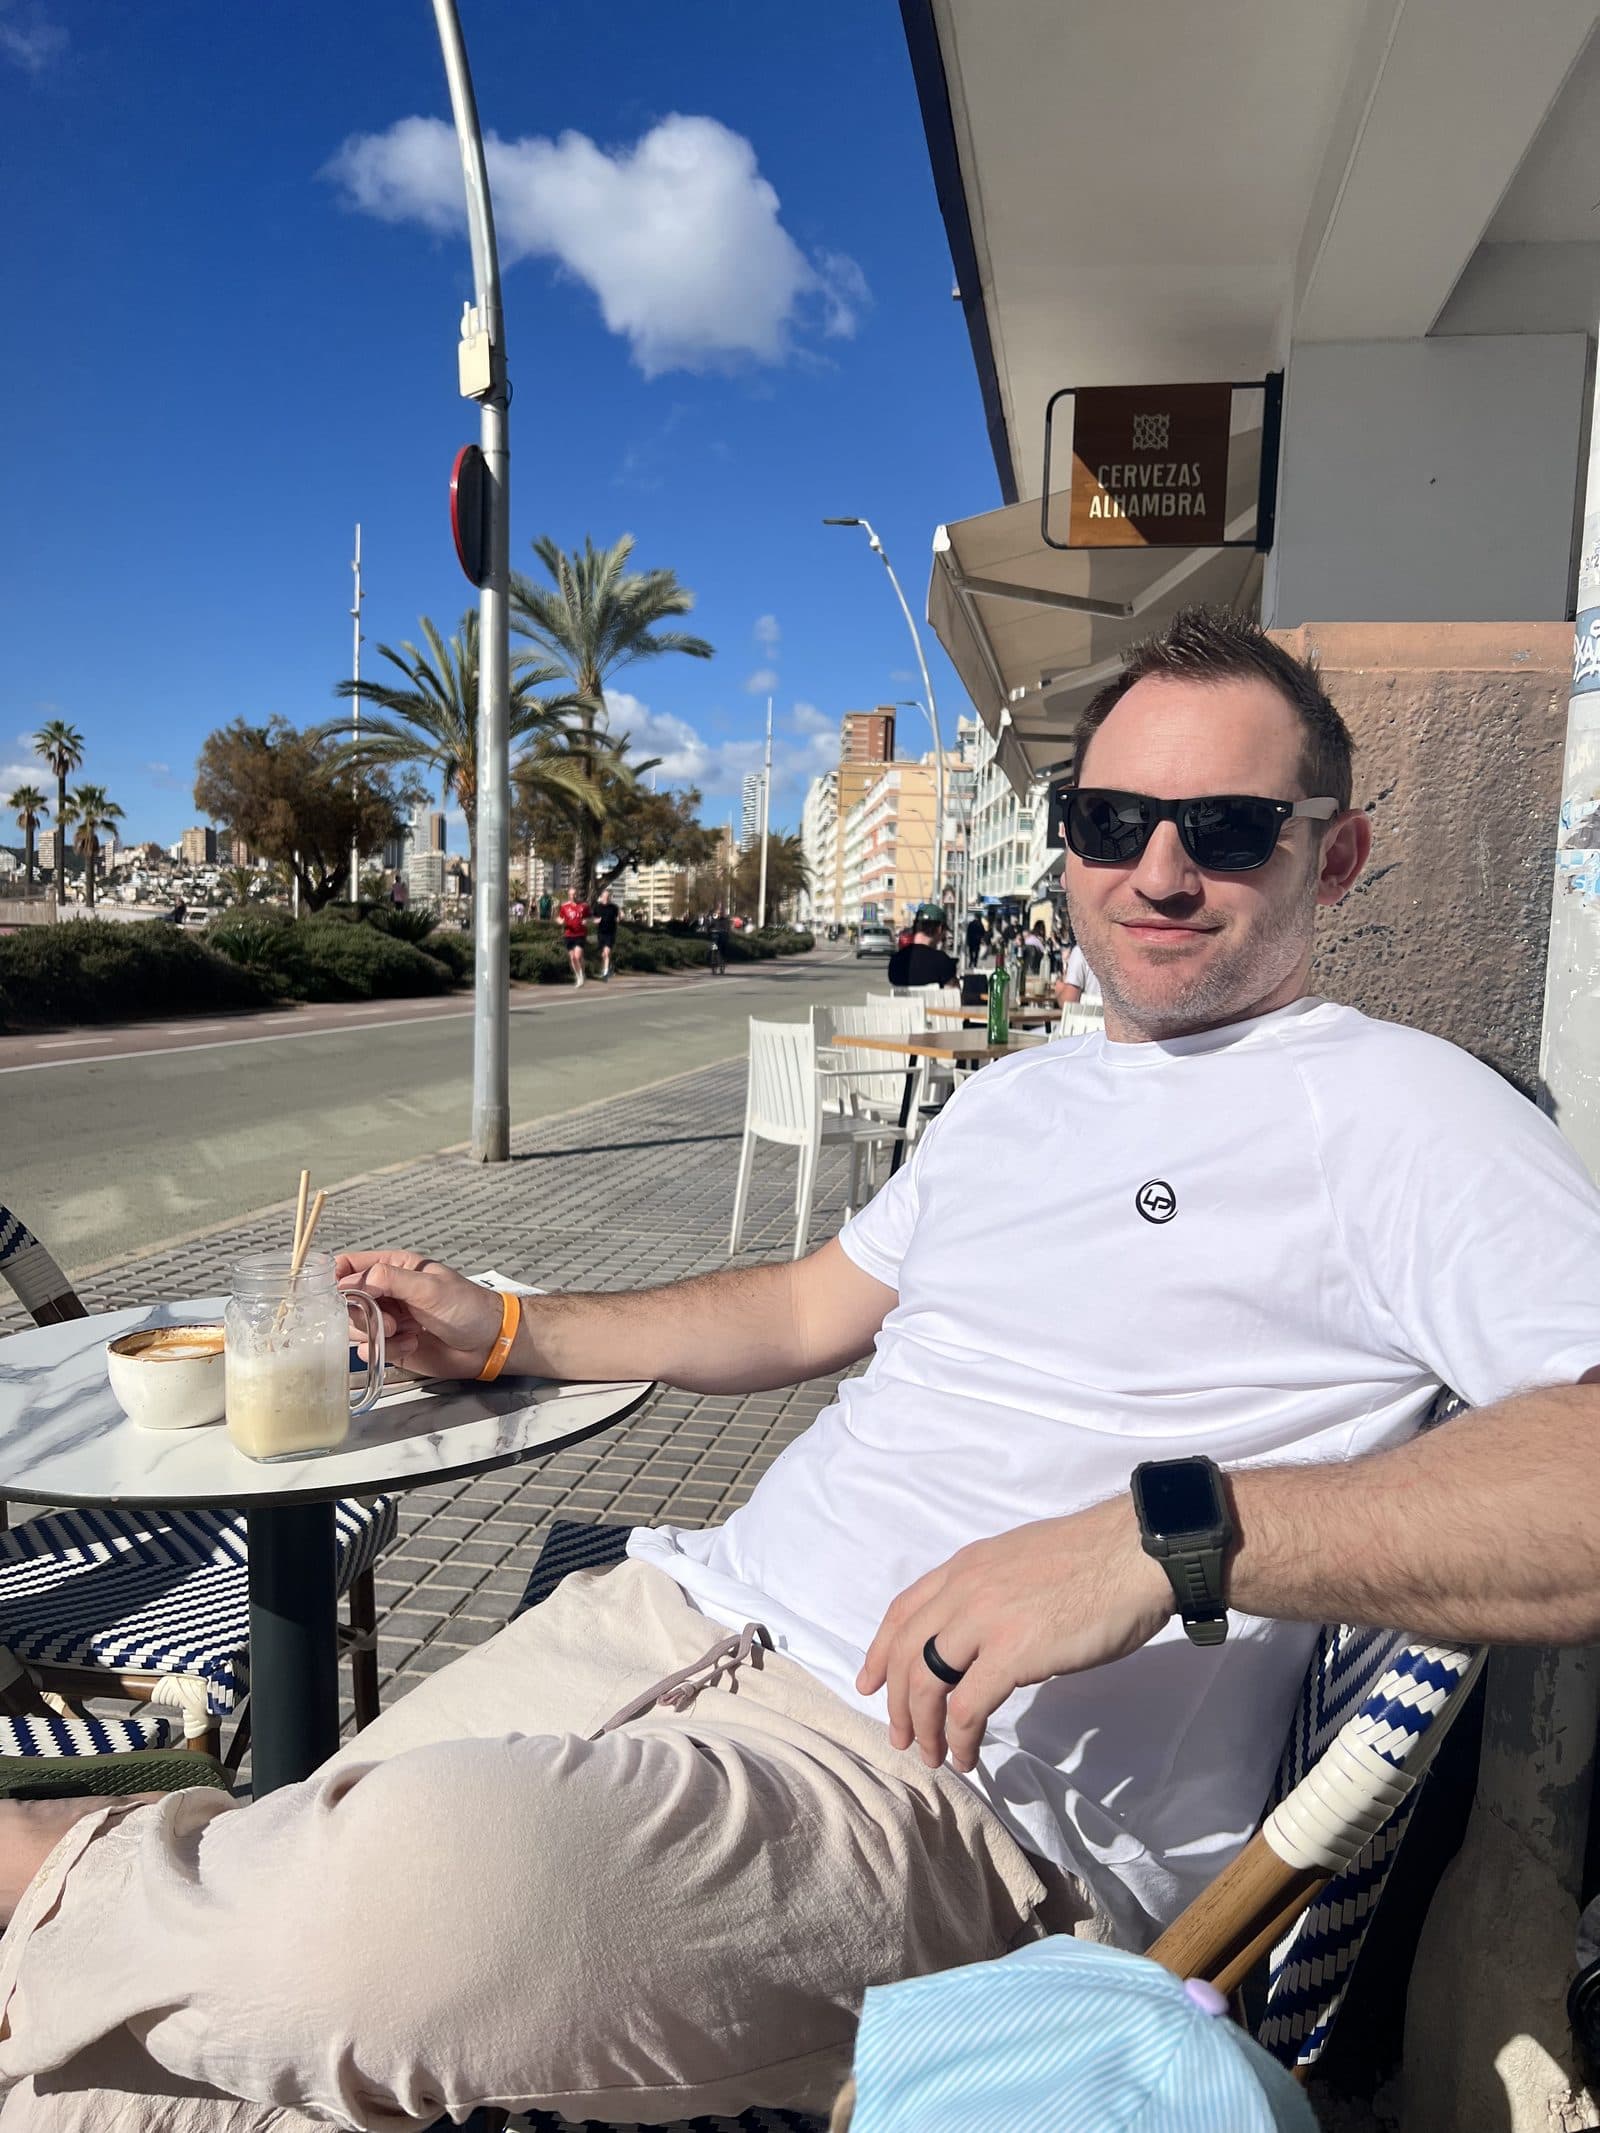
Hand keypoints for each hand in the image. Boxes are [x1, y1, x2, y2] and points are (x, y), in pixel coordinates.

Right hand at [334, 1251, 505, 1378]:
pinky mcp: (392, 1345)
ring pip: (354, 1327)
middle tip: (391, 1320)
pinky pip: (369, 1349)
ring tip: (404, 1332)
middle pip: (346, 1300)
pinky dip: (386, 1350)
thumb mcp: (429, 1286)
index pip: (350, 1266)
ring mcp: (388, 1319)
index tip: (333, 1293)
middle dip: (361, 1312)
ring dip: (375, 1332)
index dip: (336, 1278)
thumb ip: (389, 1279)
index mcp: (394, 1268)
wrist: (488, 1342)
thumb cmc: (467, 1306)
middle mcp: (386, 1292)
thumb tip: (351, 1282)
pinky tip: (411, 1344)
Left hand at [856, 1496, 1173, 1774]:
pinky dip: (960, 1738)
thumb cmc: (1093, 1558)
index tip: (869, 1683)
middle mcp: (963, 1591)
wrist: (1134, 1553)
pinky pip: (967, 1708)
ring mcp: (984, 1621)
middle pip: (905, 1654)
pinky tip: (967, 1755)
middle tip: (901, 1737)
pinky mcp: (1012, 1654)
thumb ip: (992, 1590)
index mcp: (965, 1567)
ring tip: (933, 1755)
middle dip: (897, 1702)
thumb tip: (987, 1631)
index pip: (903, 1610)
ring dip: (924, 1727)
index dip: (880, 1651)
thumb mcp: (1021, 1561)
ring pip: (926, 1684)